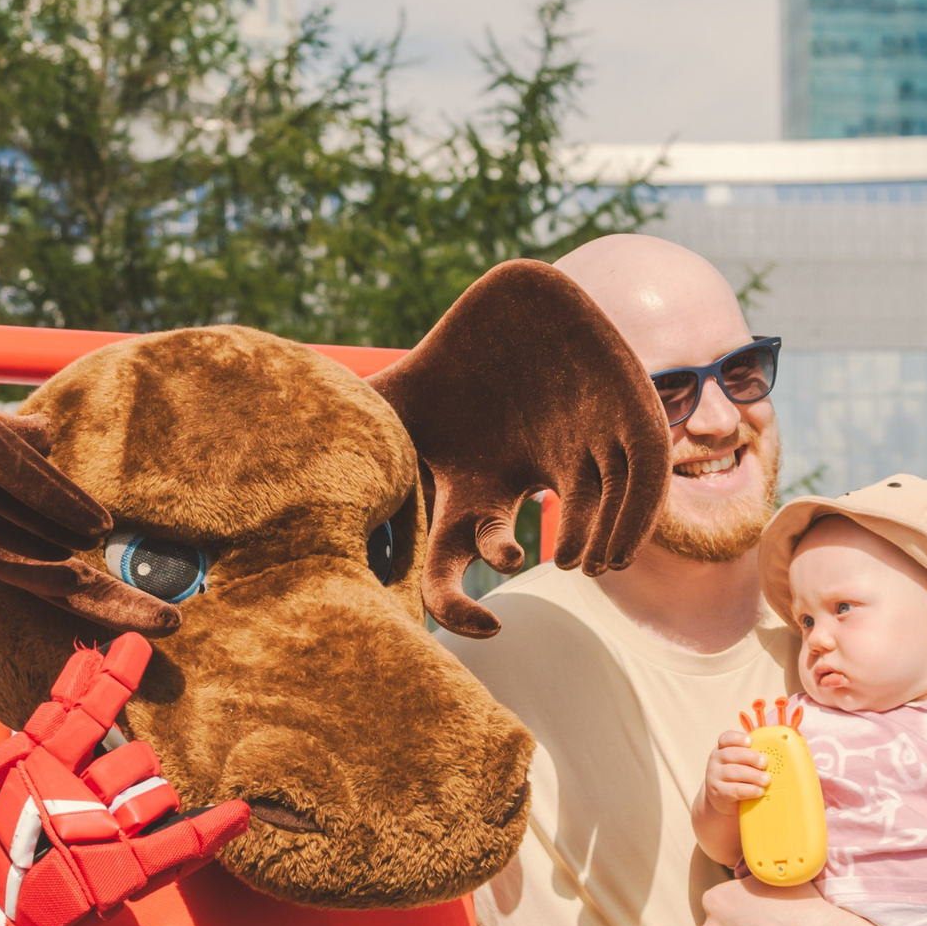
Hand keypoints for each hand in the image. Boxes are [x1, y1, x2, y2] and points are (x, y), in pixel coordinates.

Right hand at [371, 260, 668, 637]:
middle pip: (555, 544)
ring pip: (608, 513)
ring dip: (603, 541)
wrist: (513, 302)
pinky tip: (628, 530)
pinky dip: (640, 508)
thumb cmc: (452, 359)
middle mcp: (533, 481)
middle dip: (564, 556)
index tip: (487, 624)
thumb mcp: (391, 408)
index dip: (460, 607)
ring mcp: (585, 449)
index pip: (455, 565)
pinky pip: (647, 470)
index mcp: (475, 491)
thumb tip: (279, 462)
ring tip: (594, 556)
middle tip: (558, 560)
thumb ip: (343, 438)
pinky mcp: (628, 413)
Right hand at [702, 728, 770, 812]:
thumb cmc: (738, 777)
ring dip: (752, 775)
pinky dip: (748, 790)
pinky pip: (734, 790)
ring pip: (732, 772)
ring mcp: (714, 776)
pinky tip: (759, 791)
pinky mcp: (718, 792)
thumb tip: (778, 752)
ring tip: (766, 779)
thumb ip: (754, 756)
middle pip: (731, 754)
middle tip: (764, 762)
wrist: (722, 799)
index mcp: (722, 749)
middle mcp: (716, 760)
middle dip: (750, 757)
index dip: (738, 738)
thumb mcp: (742, 763)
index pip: (726, 738)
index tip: (750, 741)